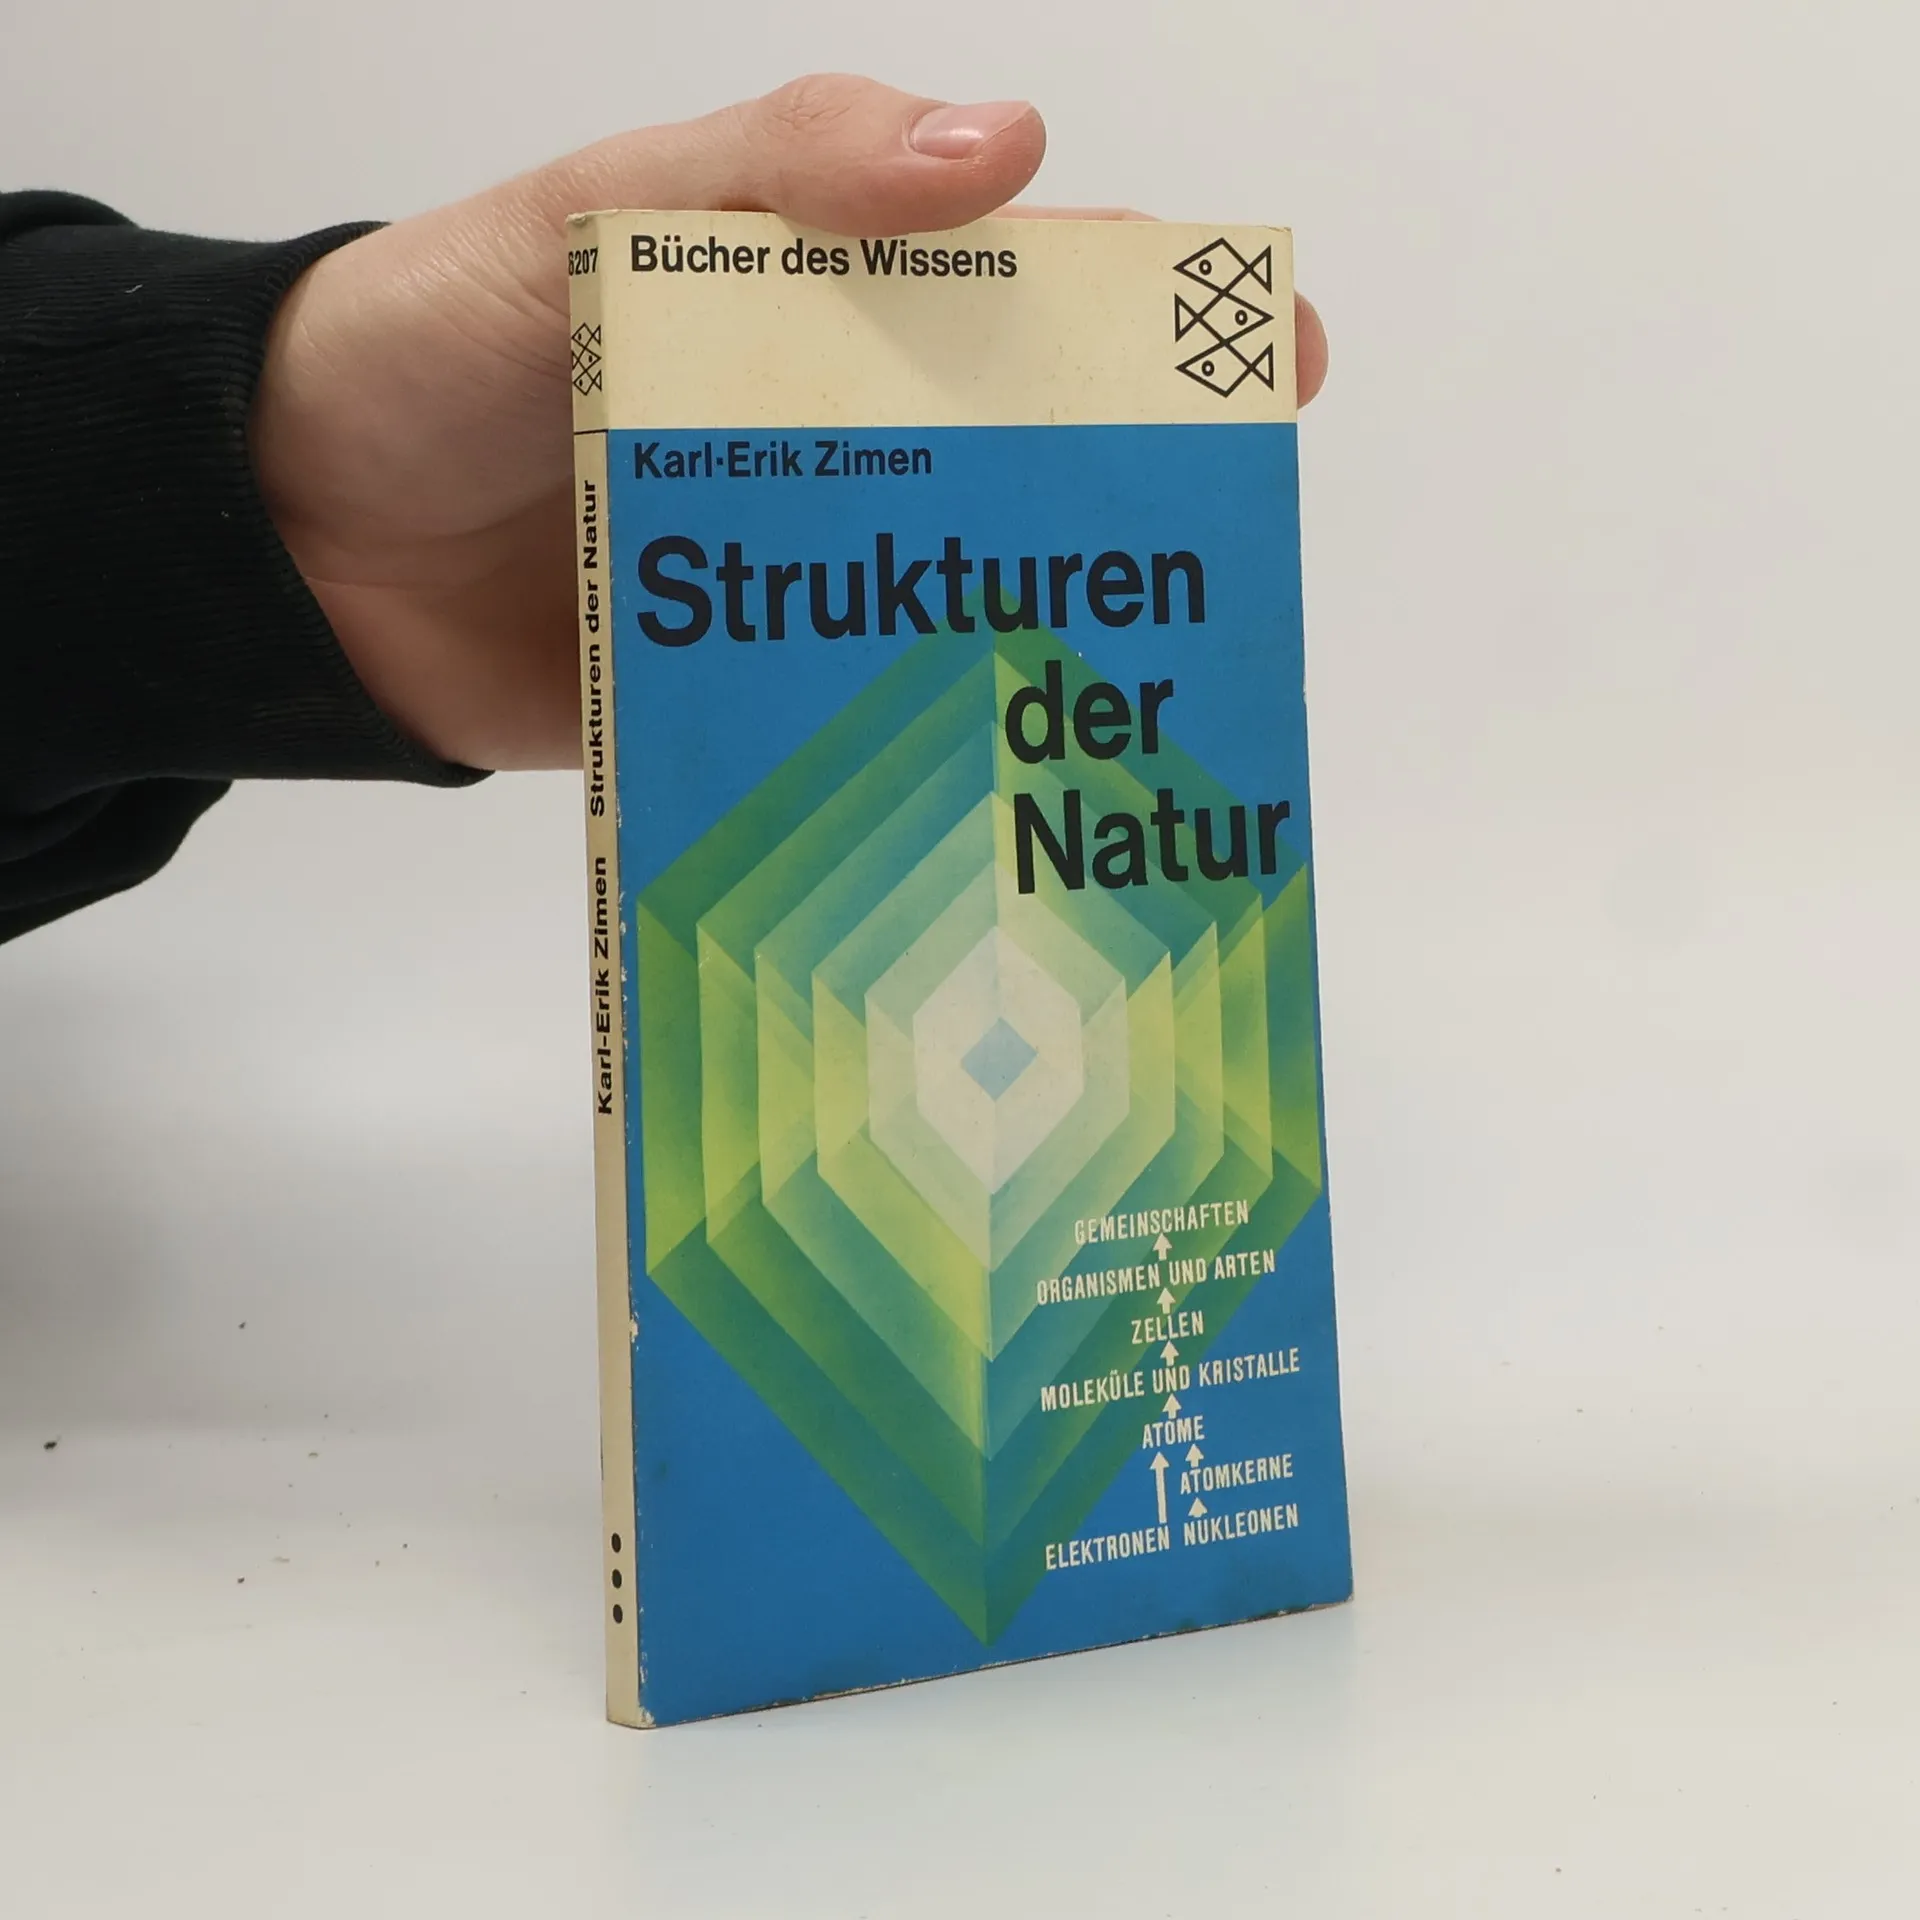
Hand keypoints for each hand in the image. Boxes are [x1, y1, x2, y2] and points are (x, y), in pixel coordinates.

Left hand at [250, 75, 1329, 769]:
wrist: (289, 536)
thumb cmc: (436, 339)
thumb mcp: (595, 211)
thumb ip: (780, 171)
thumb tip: (1005, 149)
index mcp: (815, 311)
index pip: (1017, 292)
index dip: (1153, 315)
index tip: (1274, 354)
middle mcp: (828, 450)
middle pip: (1013, 467)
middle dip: (1134, 504)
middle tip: (1235, 560)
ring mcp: (793, 588)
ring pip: (952, 606)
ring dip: (1050, 645)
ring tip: (1156, 701)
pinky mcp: (742, 703)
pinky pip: (853, 726)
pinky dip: (924, 756)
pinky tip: (1009, 797)